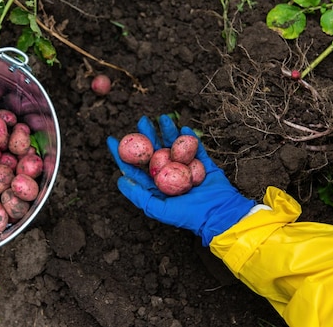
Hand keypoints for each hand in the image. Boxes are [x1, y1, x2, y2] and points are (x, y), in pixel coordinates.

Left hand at [107, 115, 255, 245]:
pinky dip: (190, 137)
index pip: (136, 167)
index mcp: (156, 185)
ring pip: (173, 145)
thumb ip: (139, 196)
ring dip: (168, 131)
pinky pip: (196, 148)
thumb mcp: (159, 209)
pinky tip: (184, 127)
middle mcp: (169, 175)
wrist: (220, 215)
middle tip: (142, 121)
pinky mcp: (203, 164)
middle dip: (147, 135)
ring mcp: (186, 168)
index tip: (112, 139)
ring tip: (163, 118)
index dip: (123, 153)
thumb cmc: (188, 216)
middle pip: (154, 150)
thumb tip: (120, 179)